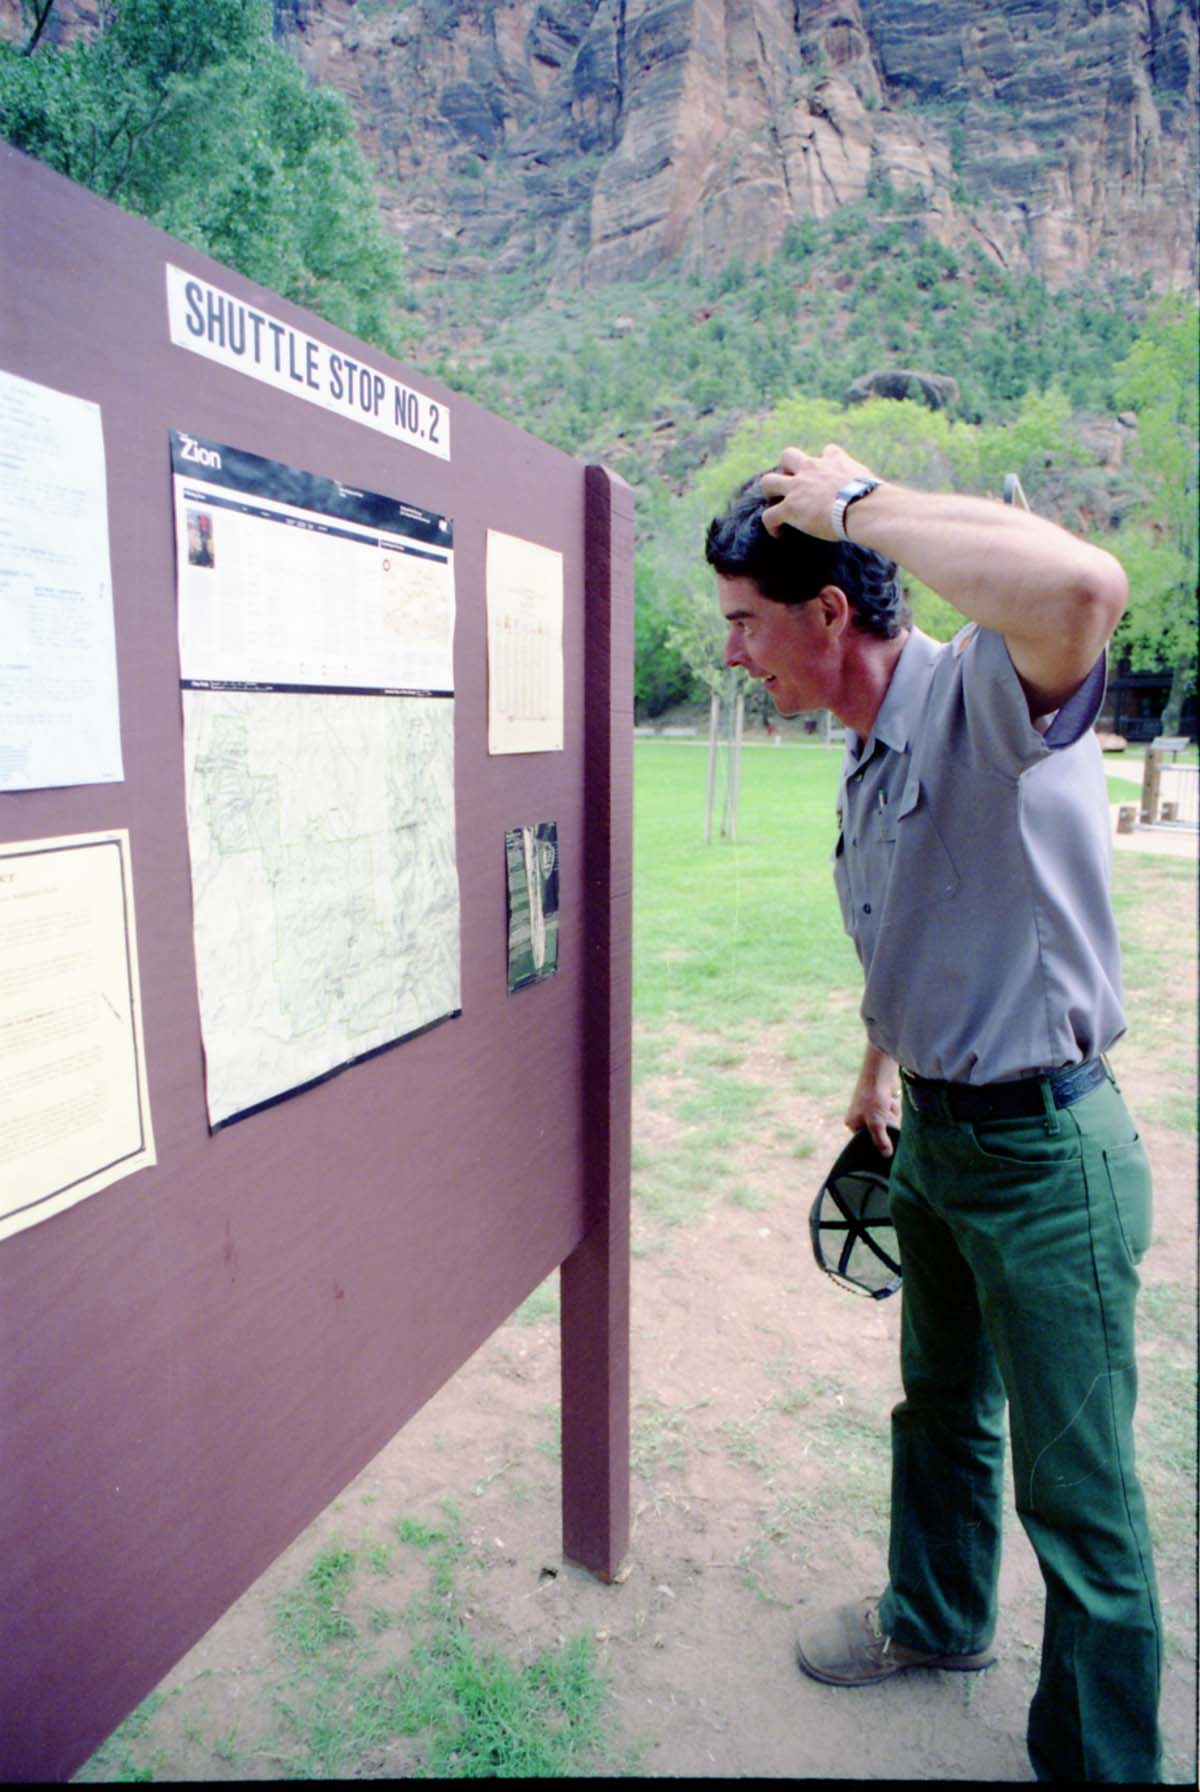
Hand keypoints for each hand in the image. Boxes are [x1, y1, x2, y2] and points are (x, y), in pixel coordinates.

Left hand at [760, 444, 876, 539]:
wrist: (864, 508)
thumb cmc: (875, 499)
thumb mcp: (872, 483)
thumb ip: (868, 486)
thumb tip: (888, 502)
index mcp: (835, 460)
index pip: (827, 452)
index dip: (823, 464)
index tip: (826, 479)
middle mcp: (812, 468)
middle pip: (788, 455)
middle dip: (787, 469)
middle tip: (794, 487)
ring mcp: (798, 487)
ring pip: (768, 481)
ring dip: (769, 492)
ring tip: (776, 505)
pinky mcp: (790, 508)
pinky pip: (769, 515)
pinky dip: (771, 525)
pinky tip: (778, 534)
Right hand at [844, 1048, 899, 1155]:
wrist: (880, 1072)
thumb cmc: (873, 1097)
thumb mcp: (876, 1123)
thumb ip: (881, 1141)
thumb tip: (887, 1156)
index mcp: (853, 1123)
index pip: (866, 1141)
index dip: (878, 1142)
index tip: (887, 1143)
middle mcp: (861, 1117)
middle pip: (880, 1132)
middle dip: (887, 1125)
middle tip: (886, 1115)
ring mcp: (872, 1110)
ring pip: (888, 1124)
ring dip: (892, 1116)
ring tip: (888, 1105)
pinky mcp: (883, 1103)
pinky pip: (892, 1114)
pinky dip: (894, 1109)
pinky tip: (891, 1101)